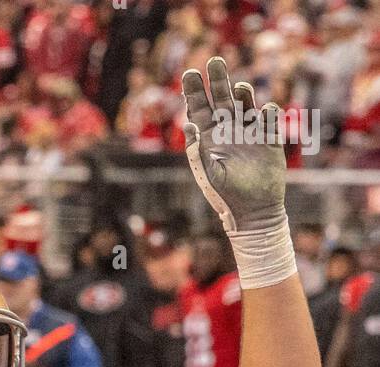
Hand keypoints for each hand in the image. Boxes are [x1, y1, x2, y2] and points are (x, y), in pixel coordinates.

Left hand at [182, 57, 285, 233]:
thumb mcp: (209, 175)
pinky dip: (268, 114)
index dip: (196, 91)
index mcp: (210, 138)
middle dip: (219, 80)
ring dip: (244, 94)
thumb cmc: (226, 197)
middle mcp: (229, 131)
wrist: (254, 213)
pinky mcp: (270, 141)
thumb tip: (189, 125)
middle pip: (223, 98)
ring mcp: (250, 134)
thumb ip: (199, 151)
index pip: (200, 109)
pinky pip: (270, 120)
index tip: (191, 73)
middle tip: (215, 60)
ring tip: (240, 88)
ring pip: (247, 104)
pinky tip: (265, 112)